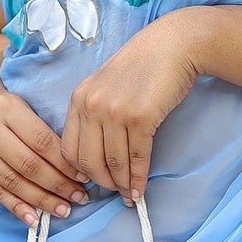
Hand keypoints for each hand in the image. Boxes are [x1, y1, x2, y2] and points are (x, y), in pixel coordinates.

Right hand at [0, 72, 86, 222]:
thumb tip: (74, 167)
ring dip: (41, 200)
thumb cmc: (2, 106)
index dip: (65, 164)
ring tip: (62, 209)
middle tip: (78, 198)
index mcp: (6, 106)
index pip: (42, 142)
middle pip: (28, 165)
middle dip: (57, 185)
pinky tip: (34, 218)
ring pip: (12, 182)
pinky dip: (16, 207)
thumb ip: (43, 131)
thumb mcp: (23, 105)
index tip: (83, 178)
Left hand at [61, 12, 200, 203]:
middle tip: (115, 192)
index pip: (68, 148)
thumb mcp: (105, 86)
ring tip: (130, 195)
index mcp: (79, 98)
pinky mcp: (140, 118)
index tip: (92, 181)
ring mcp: (114, 112)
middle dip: (102, 183)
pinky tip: (141, 189)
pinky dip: (138, 178)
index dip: (80, 171)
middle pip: (88, 161)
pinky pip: (136, 158)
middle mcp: (91, 105)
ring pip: (113, 163)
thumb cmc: (143, 66)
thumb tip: (97, 154)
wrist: (173, 45)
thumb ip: (95, 113)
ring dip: (123, 185)